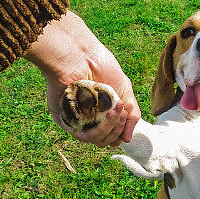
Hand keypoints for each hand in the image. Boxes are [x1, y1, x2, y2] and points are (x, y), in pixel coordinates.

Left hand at [24, 10, 140, 146]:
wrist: (81, 57)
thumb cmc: (102, 69)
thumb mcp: (124, 93)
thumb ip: (131, 116)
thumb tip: (127, 140)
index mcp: (101, 112)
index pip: (114, 134)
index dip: (122, 131)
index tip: (126, 115)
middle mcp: (89, 118)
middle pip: (108, 140)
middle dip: (119, 129)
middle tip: (122, 112)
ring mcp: (79, 121)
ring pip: (99, 141)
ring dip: (113, 128)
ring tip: (117, 111)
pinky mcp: (68, 121)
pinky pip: (87, 137)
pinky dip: (102, 129)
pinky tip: (109, 114)